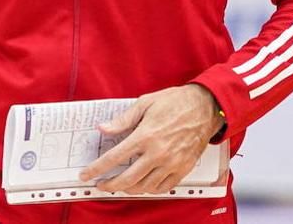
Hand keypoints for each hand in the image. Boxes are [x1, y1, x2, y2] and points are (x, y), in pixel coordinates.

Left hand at [78, 84, 223, 194]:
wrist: (205, 107)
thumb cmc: (175, 102)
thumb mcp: (144, 103)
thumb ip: (122, 120)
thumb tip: (103, 129)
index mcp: (145, 136)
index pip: (114, 158)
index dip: (97, 168)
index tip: (86, 174)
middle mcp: (158, 153)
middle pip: (127, 179)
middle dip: (110, 185)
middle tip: (101, 184)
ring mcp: (172, 163)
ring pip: (145, 187)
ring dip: (129, 189)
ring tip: (120, 185)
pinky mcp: (183, 169)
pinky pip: (164, 187)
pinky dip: (150, 190)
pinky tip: (142, 185)